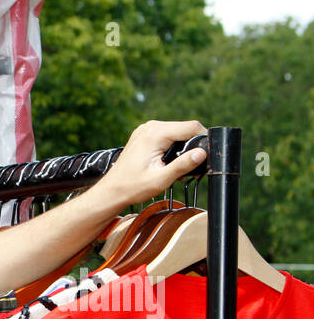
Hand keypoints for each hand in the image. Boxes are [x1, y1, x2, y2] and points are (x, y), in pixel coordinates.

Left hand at [92, 119, 207, 212]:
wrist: (111, 191)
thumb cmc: (132, 187)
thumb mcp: (161, 179)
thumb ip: (183, 165)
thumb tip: (202, 153)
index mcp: (155, 133)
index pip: (192, 127)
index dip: (204, 139)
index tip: (206, 156)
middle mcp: (151, 126)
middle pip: (185, 129)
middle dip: (192, 145)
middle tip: (192, 168)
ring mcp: (146, 129)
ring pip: (177, 132)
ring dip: (182, 147)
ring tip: (179, 168)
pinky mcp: (145, 135)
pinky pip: (167, 135)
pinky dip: (172, 147)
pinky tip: (169, 163)